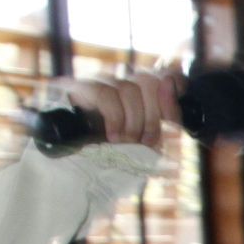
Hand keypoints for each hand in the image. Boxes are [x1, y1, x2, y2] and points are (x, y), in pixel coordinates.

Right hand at [43, 67, 183, 149]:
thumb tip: (172, 85)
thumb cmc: (111, 159)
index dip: (175, 88)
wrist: (68, 168)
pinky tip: (112, 136)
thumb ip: (165, 122)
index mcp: (140, 94)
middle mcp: (120, 81)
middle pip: (148, 79)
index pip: (165, 74)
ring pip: (129, 88)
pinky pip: (106, 94)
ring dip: (133, 123)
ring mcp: (98, 82)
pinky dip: (115, 119)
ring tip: (124, 142)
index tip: (174, 114)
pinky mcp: (77, 86)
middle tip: (145, 141)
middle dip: (153, 116)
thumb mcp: (147, 145)